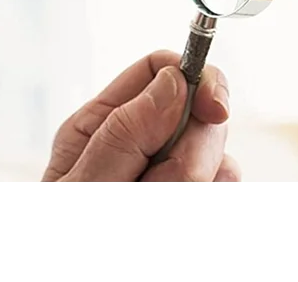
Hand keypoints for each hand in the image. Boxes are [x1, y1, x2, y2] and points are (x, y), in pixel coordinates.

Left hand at [42, 51, 239, 183]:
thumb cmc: (71, 227)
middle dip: (198, 145)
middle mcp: (139, 144)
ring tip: (159, 199)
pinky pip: (226, 181)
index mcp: (102, 126)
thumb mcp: (87, 183)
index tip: (216, 108)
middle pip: (197, 108)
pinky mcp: (189, 192)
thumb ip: (125, 133)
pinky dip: (216, 190)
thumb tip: (173, 82)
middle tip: (165, 184)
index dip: (195, 78)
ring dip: (200, 177)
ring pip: (216, 151)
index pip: (159, 70)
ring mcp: (167, 173)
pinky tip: (193, 200)